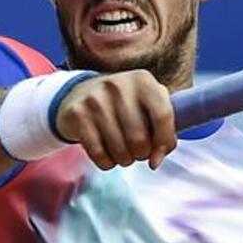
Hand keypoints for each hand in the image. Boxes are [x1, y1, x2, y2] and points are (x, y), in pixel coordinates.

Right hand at [54, 70, 176, 169]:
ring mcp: (95, 99)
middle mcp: (119, 86)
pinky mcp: (77, 114)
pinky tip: (107, 154)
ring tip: (123, 152)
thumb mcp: (148, 105)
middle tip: (137, 151)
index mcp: (143, 80)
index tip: (159, 155)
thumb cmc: (126, 105)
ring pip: (120, 150)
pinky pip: (99, 154)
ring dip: (125, 160)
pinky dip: (107, 162)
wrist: (82, 94)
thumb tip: (156, 160)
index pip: (163, 116)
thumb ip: (163, 130)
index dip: (164, 142)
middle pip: (140, 138)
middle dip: (142, 154)